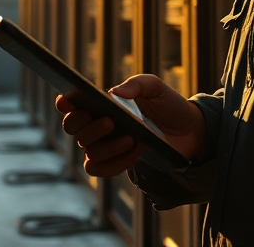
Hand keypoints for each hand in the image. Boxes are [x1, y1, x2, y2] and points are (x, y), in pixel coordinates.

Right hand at [55, 74, 206, 177]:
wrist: (188, 130)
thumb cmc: (167, 104)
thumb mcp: (156, 87)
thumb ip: (137, 84)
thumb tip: (115, 92)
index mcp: (101, 103)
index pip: (72, 104)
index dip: (64, 103)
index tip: (67, 100)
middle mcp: (97, 124)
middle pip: (73, 128)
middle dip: (87, 126)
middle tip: (110, 121)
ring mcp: (105, 145)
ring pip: (88, 151)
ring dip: (107, 146)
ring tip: (131, 138)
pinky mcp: (115, 162)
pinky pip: (99, 169)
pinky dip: (114, 162)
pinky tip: (135, 151)